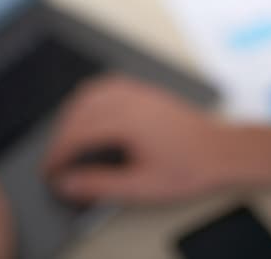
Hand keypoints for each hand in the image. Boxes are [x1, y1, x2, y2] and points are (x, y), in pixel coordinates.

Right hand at [42, 75, 228, 203]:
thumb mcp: (142, 186)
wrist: (221, 151)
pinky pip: (107, 85)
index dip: (57, 154)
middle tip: (56, 161)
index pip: (77, 134)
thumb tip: (69, 183)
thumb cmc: (190, 166)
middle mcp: (131, 100)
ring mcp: (139, 92)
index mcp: (127, 122)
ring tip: (67, 140)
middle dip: (61, 136)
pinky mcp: (146, 92)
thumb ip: (100, 184)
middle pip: (79, 111)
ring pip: (90, 94)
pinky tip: (90, 113)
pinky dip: (90, 99)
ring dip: (72, 115)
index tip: (50, 171)